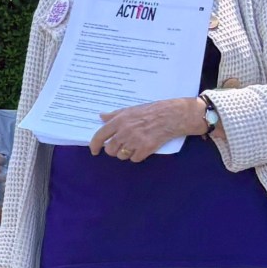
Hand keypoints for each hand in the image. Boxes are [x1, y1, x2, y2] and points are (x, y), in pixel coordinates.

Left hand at [91, 97, 209, 162]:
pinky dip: (137, 156)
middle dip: (114, 150)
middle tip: (121, 146)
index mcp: (119, 121)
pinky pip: (134, 159)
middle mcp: (125, 131)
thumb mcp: (130, 109)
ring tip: (133, 146)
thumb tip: (101, 116)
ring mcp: (135, 141)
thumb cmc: (151, 111)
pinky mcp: (146, 148)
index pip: (100, 136)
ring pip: (121, 156)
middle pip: (110, 150)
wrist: (172, 115)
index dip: (94, 145)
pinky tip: (142, 149)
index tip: (94, 151)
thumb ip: (114, 115)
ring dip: (125, 154)